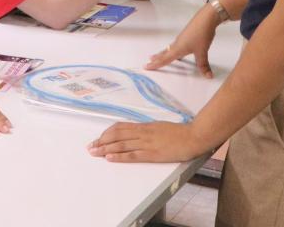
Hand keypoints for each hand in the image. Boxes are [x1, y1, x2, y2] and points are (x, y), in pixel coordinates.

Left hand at [88, 121, 207, 162]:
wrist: (193, 136)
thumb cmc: (179, 133)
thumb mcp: (159, 127)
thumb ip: (147, 130)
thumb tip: (136, 132)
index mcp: (144, 126)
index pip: (120, 127)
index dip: (107, 133)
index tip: (98, 138)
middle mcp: (142, 133)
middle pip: (117, 135)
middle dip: (101, 141)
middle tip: (90, 147)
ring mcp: (146, 143)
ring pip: (121, 145)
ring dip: (105, 149)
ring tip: (94, 152)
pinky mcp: (152, 153)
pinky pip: (132, 155)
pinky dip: (119, 156)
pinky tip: (110, 158)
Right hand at [145, 6, 220, 77]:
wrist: (206, 19)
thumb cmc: (201, 34)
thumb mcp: (202, 52)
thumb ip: (203, 65)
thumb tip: (208, 76)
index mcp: (178, 49)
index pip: (164, 59)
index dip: (155, 64)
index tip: (146, 66)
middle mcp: (177, 44)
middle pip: (164, 53)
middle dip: (157, 58)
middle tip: (149, 60)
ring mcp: (182, 39)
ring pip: (170, 48)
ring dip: (164, 53)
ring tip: (160, 56)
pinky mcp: (187, 36)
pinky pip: (176, 45)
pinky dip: (172, 49)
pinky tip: (178, 50)